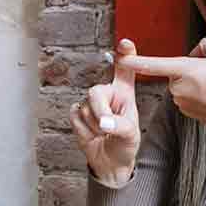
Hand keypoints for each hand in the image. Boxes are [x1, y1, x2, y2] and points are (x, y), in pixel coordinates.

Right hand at [70, 38, 141, 186]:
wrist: (110, 162)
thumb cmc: (125, 145)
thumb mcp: (131, 135)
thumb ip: (120, 126)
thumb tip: (105, 123)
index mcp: (124, 94)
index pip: (125, 71)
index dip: (126, 56)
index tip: (126, 44)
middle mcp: (107, 94)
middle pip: (95, 91)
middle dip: (99, 111)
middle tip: (106, 127)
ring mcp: (92, 104)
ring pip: (85, 109)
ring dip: (94, 126)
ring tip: (103, 134)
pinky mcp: (79, 113)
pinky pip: (75, 117)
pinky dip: (83, 130)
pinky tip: (92, 134)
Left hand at [118, 37, 205, 136]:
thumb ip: (202, 46)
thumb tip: (193, 54)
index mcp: (183, 70)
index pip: (153, 64)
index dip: (134, 60)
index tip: (118, 57)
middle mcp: (177, 87)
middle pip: (176, 69)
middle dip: (190, 67)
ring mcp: (180, 101)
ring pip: (182, 82)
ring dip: (194, 81)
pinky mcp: (185, 111)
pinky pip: (186, 95)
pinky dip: (197, 93)